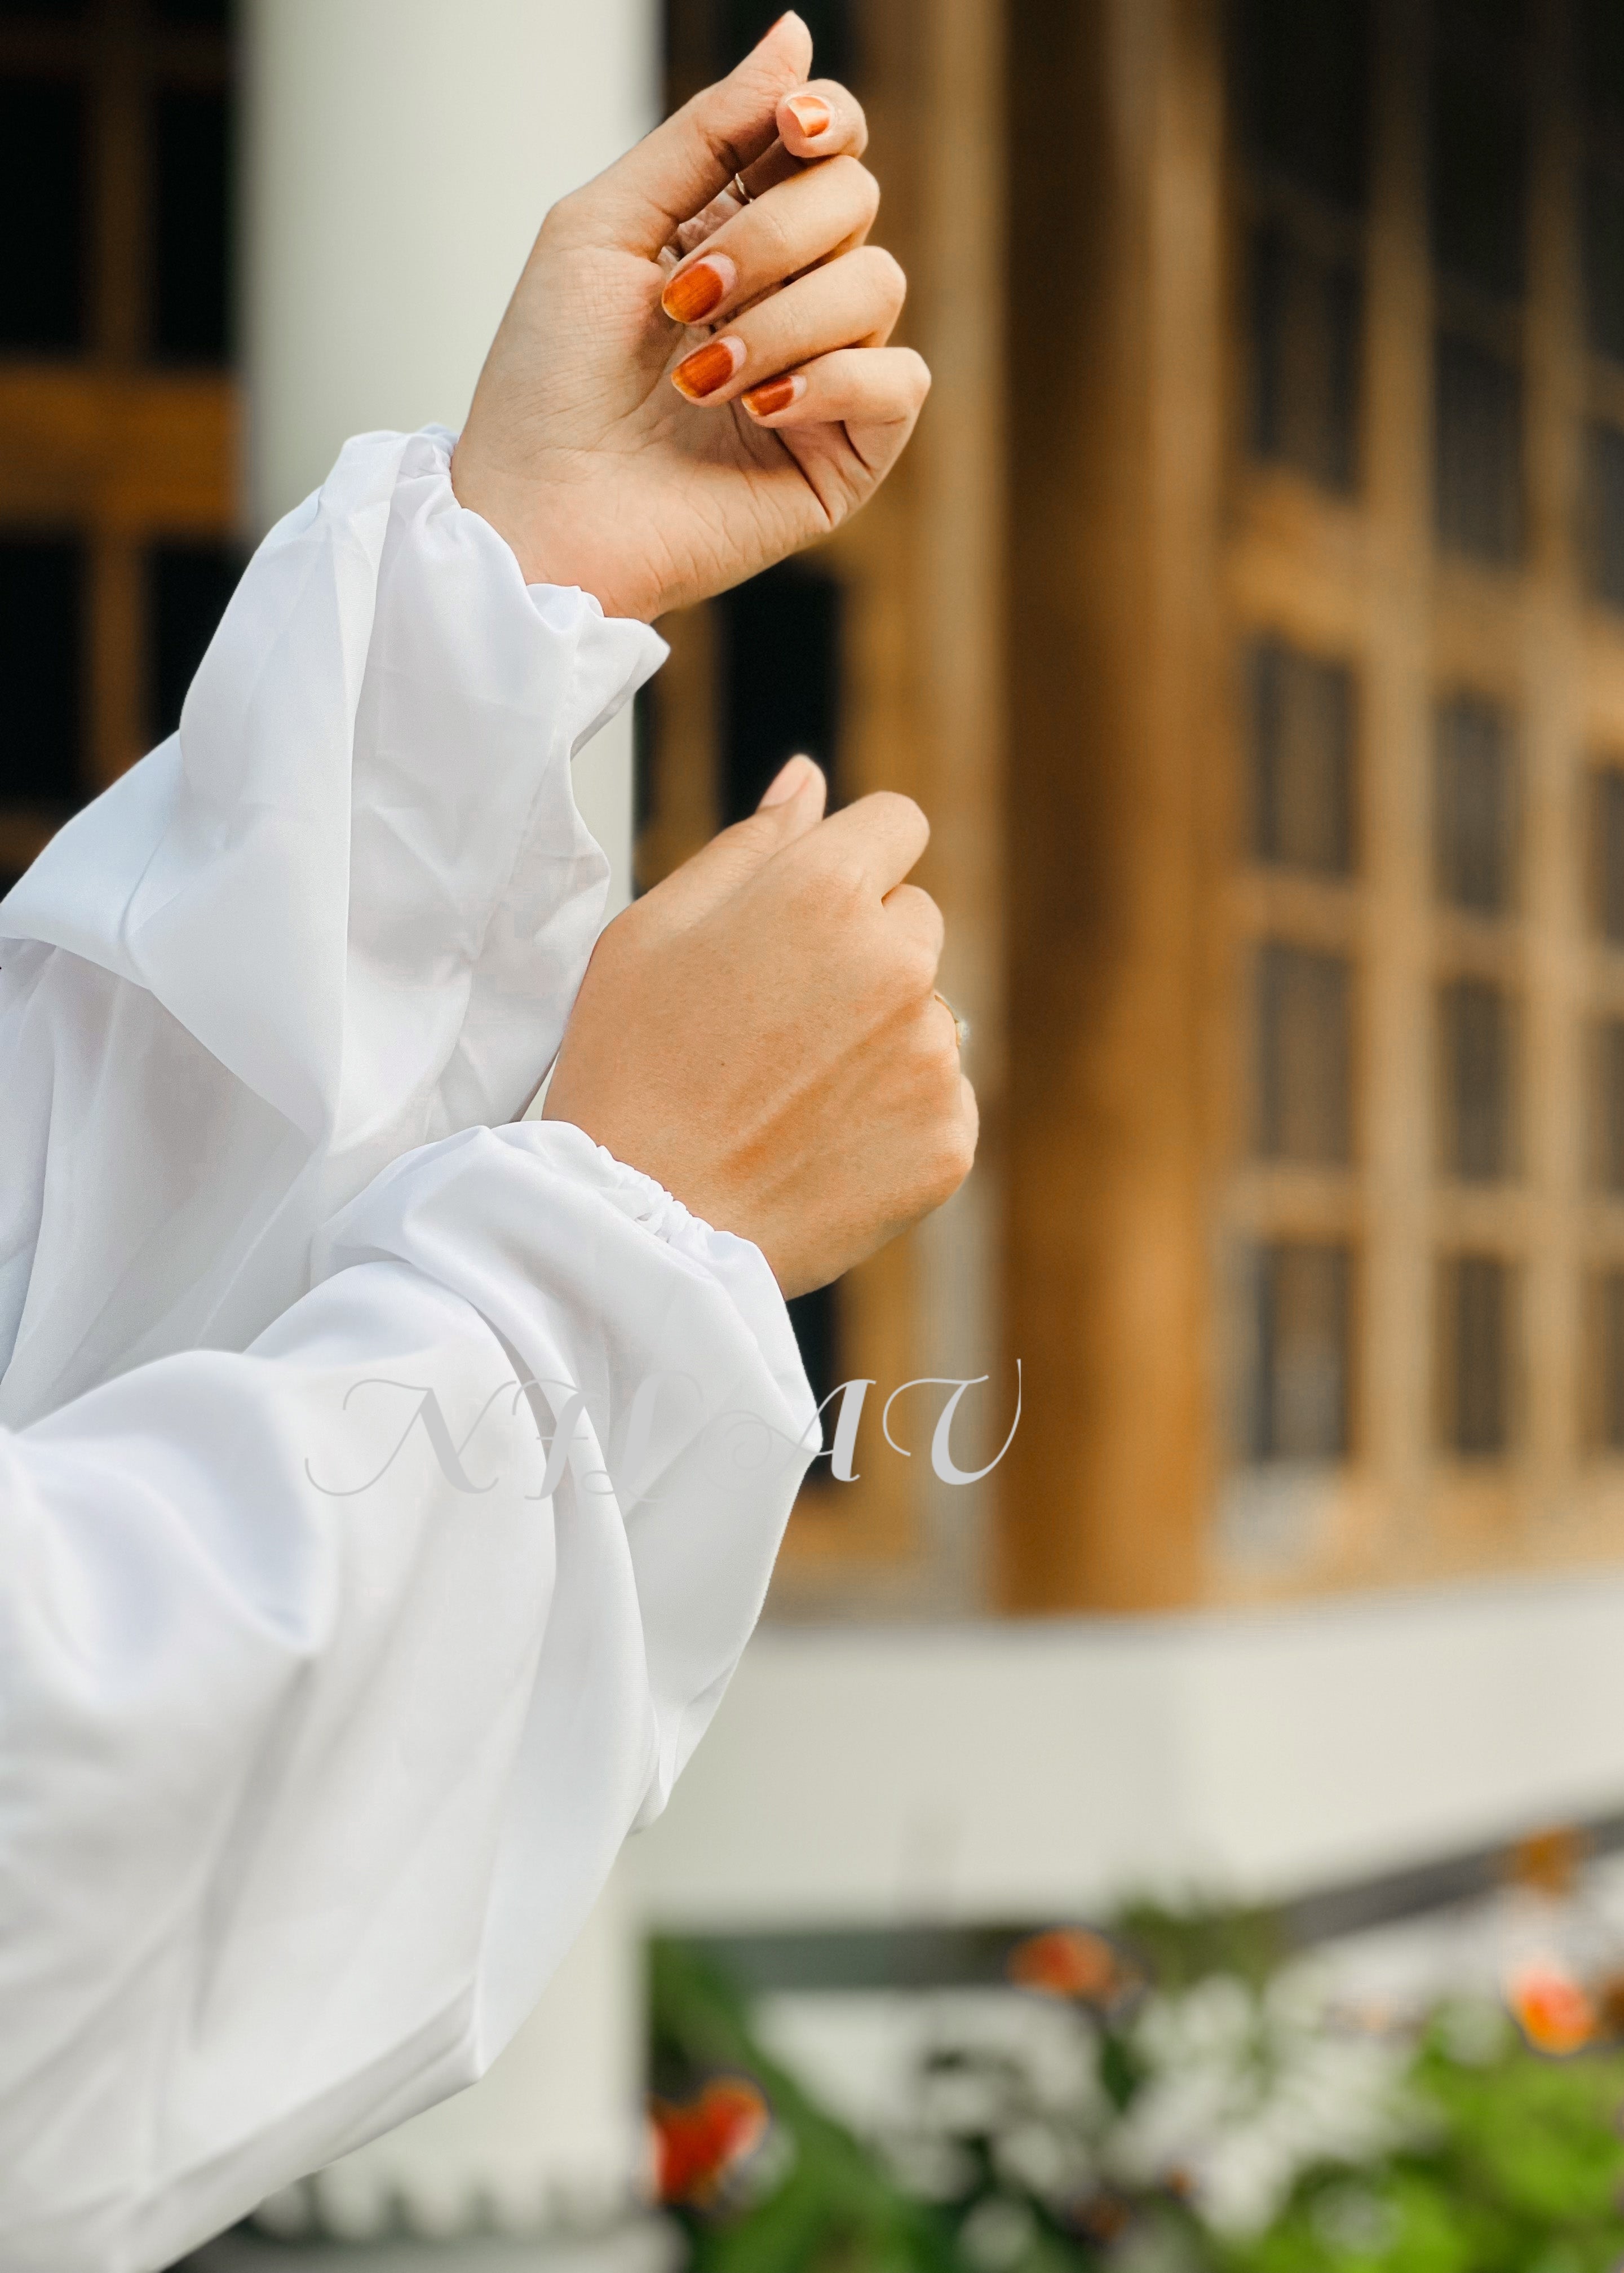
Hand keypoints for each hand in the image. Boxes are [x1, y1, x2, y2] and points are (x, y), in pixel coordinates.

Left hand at [451, 15, 929, 621]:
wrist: (540, 513)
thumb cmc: (549, 381)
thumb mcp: (607, 224)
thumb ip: (704, 132)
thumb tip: (796, 36)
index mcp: (734, 232)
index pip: (827, 144)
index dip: (825, 121)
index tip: (790, 130)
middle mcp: (790, 296)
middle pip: (854, 200)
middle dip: (772, 237)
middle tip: (685, 298)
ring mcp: (825, 377)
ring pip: (878, 284)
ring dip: (781, 319)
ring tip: (698, 377)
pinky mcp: (845, 455)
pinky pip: (899, 380)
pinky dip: (835, 378)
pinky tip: (763, 406)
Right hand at [542, 760, 976, 1295]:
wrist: (640, 1226)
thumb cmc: (628, 1070)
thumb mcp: (653, 928)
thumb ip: (749, 844)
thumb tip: (810, 777)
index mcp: (822, 892)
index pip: (897, 824)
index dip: (851, 862)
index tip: (807, 914)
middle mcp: (897, 962)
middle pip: (915, 919)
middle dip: (862, 950)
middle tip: (774, 1023)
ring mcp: (932, 1055)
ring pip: (929, 1014)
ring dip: (880, 1037)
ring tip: (789, 1095)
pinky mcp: (949, 1137)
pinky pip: (941, 1098)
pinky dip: (894, 1117)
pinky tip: (820, 1144)